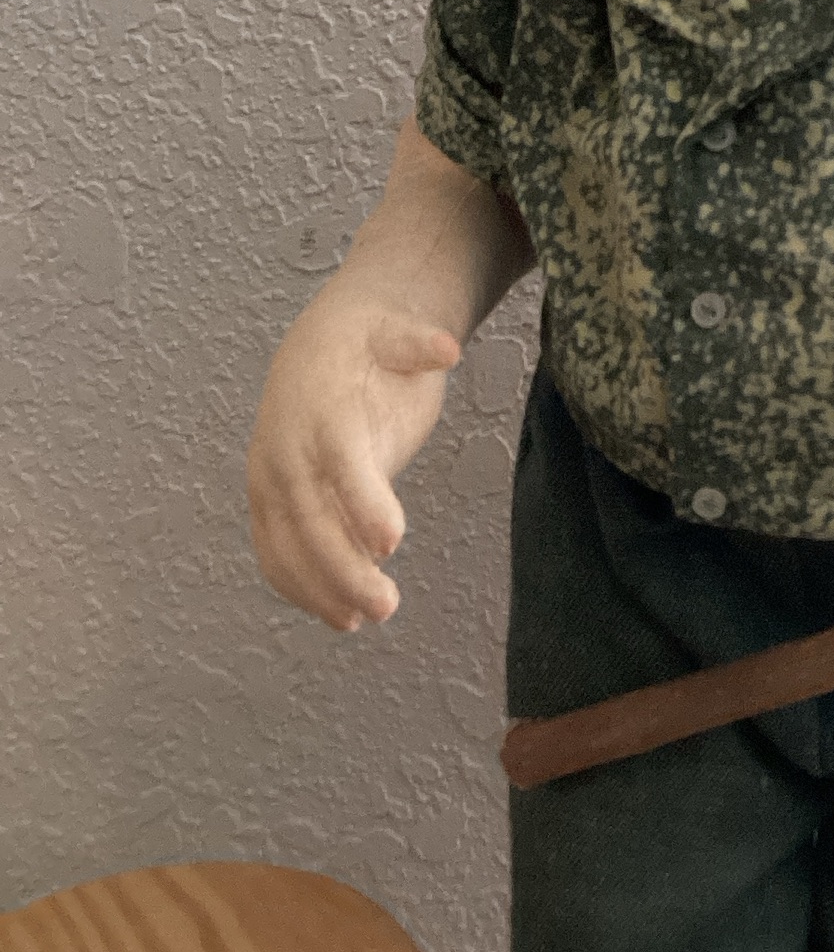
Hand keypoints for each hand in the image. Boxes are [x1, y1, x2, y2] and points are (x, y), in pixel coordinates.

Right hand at [247, 289, 460, 630]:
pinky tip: (336, 615)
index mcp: (323, 411)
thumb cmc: (370, 345)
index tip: (392, 543)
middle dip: (342, 567)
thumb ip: (419, 344)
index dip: (363, 503)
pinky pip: (274, 550)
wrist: (318, 343)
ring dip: (319, 588)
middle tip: (386, 606)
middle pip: (309, 517)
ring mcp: (270, 478)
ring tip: (362, 620)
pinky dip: (297, 586)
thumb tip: (447, 347)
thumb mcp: (396, 331)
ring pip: (285, 544)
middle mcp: (287, 448)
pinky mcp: (267, 500)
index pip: (341, 463)